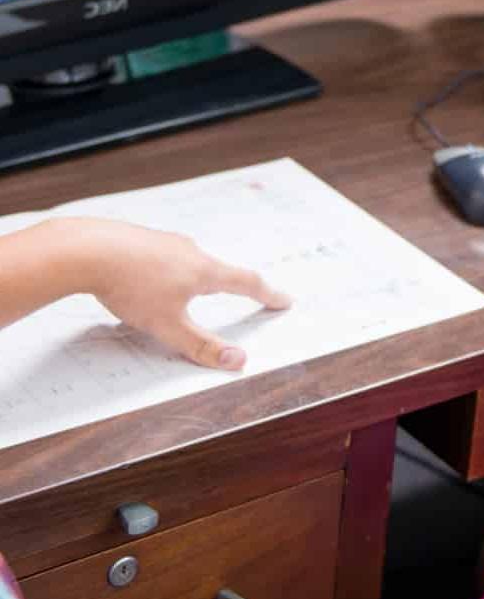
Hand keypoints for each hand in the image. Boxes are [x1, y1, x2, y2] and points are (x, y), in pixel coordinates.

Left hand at [69, 219, 290, 369]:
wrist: (85, 250)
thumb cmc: (130, 286)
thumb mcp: (168, 325)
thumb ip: (202, 345)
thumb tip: (238, 361)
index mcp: (204, 271)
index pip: (246, 283)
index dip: (267, 294)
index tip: (283, 299)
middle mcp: (190, 251)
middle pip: (218, 269)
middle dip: (228, 283)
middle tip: (240, 292)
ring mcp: (163, 241)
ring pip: (188, 260)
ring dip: (193, 275)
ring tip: (185, 290)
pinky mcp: (139, 238)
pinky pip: (161, 255)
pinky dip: (164, 268)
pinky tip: (146, 277)